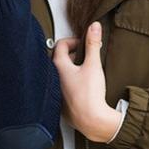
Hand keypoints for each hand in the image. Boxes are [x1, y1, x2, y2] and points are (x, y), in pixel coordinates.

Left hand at [52, 22, 121, 142]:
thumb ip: (93, 44)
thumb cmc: (90, 95)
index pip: (60, 45)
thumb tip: (94, 26)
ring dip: (71, 71)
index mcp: (58, 67)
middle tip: (84, 55)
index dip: (72, 41)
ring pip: (60, 76)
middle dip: (72, 55)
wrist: (93, 122)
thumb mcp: (93, 65)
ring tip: (84, 71)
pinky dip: (71, 85)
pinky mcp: (61, 106)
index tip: (82, 43)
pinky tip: (82, 89)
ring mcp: (56, 93)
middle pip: (59, 59)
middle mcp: (53, 79)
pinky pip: (63, 90)